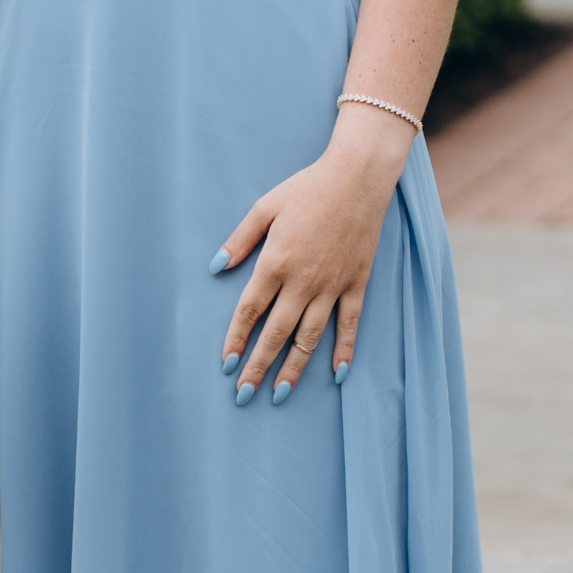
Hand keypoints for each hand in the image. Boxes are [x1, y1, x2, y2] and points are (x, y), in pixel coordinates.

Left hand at [216, 114, 413, 395]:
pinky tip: (336, 374)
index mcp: (275, 262)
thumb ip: (240, 240)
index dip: (236, 340)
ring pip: (310, 337)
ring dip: (293, 368)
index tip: (226, 365)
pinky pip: (349, 324)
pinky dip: (343, 350)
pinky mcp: (356, 283)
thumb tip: (216, 267)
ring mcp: (332, 285)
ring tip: (279, 394)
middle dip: (258, 367)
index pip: (250, 311)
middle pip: (276, 333)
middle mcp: (303, 281)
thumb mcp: (264, 207)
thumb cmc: (307, 189)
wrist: (357, 177)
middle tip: (243, 395)